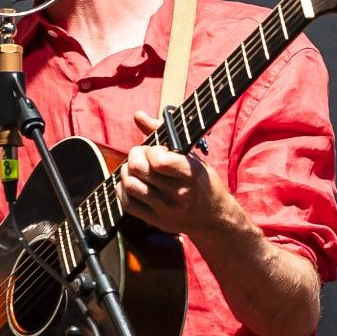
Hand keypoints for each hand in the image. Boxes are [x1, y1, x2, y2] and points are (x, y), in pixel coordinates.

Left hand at [119, 111, 236, 236]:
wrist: (213, 217)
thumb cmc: (201, 181)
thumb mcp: (191, 155)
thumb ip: (163, 132)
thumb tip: (138, 115)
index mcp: (191, 175)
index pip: (158, 160)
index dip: (152, 150)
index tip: (158, 150)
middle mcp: (178, 194)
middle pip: (139, 169)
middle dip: (135, 155)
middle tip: (142, 155)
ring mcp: (165, 210)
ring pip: (130, 185)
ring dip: (127, 171)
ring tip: (137, 169)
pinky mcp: (155, 220)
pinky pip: (127, 203)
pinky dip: (123, 189)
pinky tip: (133, 183)